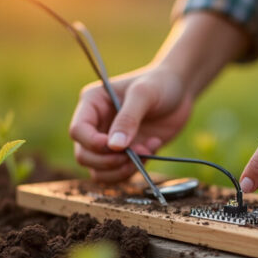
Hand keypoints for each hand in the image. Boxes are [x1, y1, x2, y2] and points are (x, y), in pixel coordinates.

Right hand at [69, 66, 192, 182]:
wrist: (179, 91)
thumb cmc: (159, 83)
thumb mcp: (144, 94)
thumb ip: (128, 119)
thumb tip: (114, 146)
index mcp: (92, 104)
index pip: (78, 131)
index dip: (92, 143)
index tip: (116, 146)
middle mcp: (96, 125)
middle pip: (84, 155)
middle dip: (109, 161)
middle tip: (136, 152)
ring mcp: (109, 141)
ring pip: (99, 171)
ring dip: (122, 170)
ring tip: (146, 152)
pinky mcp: (124, 153)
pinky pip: (119, 173)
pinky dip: (135, 168)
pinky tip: (153, 148)